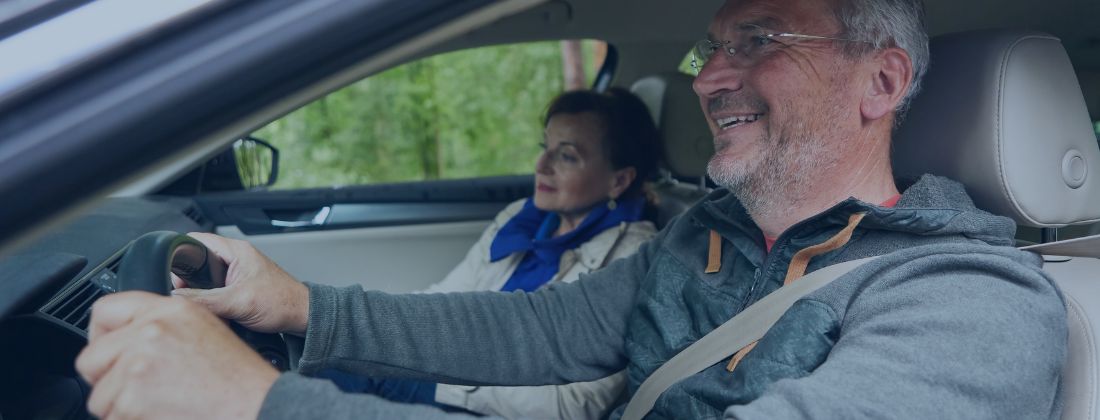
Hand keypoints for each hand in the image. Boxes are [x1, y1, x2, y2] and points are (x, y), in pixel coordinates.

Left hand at [76, 292, 278, 419]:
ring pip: (99, 395)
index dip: (99, 335)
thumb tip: (125, 337)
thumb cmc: (238, 380)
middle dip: (107, 379)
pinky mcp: (131, 398)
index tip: (106, 351)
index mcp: (171, 310)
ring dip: (121, 407)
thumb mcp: (206, 331)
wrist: (255, 407)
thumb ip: (163, 326)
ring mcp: (138, 365)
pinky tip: (160, 415)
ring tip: (159, 404)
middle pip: (91, 357)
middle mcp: (152, 331)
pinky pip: (109, 417)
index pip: (105, 310)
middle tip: (138, 390)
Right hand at [171, 233, 308, 334]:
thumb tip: (176, 298)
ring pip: (204, 279)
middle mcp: (235, 258)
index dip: (180, 255)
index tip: (174, 275)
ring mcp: (236, 273)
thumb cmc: (282, 302)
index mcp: (236, 250)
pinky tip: (214, 312)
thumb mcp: (238, 302)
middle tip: (186, 295)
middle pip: (197, 262)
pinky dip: (210, 301)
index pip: (196, 240)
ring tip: (203, 305)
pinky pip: (214, 291)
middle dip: (188, 279)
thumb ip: (205, 300)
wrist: (301, 316)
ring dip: (200, 293)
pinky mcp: (238, 287)